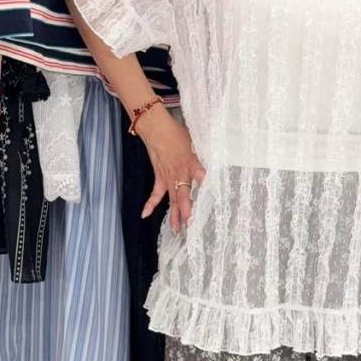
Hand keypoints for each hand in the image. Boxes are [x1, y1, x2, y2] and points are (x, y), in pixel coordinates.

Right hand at [135, 105, 205, 233]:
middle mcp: (180, 174)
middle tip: (190, 225)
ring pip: (172, 200)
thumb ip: (204, 156)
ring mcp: (168, 177)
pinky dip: (150, 204)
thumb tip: (216, 165)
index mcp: (192, 164)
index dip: (207, 187)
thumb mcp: (195, 142)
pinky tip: (145, 215)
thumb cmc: (177, 134)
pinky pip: (155, 194)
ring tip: (176, 231)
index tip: (215, 198)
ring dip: (173, 216)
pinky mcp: (160, 177)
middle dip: (187, 211)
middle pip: (184, 196)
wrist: (156, 128)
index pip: (201, 177)